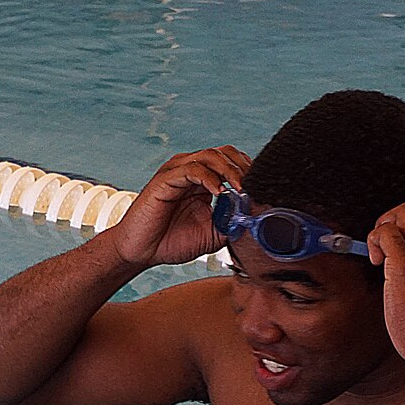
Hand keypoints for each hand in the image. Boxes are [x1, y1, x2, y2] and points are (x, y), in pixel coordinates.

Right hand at [108, 146, 251, 266]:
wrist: (141, 252)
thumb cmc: (171, 242)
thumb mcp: (213, 234)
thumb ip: (233, 222)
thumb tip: (255, 215)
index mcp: (202, 180)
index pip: (231, 161)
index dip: (249, 171)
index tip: (262, 189)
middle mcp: (190, 170)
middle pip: (224, 153)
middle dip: (243, 167)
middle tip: (255, 187)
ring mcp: (176, 172)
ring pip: (210, 156)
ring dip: (230, 170)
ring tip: (241, 188)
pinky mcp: (165, 179)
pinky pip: (191, 169)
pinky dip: (209, 178)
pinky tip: (219, 193)